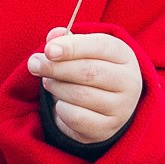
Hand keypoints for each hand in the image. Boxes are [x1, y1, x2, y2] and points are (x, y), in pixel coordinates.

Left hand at [28, 26, 141, 145]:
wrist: (105, 111)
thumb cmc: (91, 73)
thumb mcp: (83, 53)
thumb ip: (68, 41)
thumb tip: (53, 35)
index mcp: (125, 56)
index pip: (100, 46)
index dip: (72, 47)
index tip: (48, 50)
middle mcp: (129, 81)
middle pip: (89, 71)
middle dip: (56, 67)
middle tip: (34, 64)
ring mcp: (121, 107)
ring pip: (80, 94)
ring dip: (56, 87)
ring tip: (49, 82)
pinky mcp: (108, 128)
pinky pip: (76, 117)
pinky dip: (61, 109)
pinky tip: (61, 103)